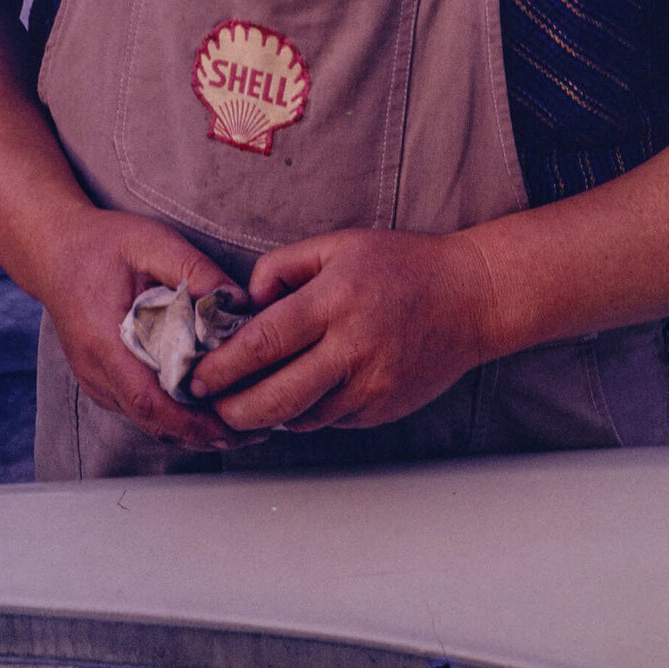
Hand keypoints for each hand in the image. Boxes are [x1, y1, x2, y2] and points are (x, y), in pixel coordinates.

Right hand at [36, 208, 266, 452]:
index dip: (191, 422)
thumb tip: (239, 302)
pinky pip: (142, 408)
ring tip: (240, 422)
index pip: (149, 401)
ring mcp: (97, 382)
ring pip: (149, 421)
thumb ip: (196, 270)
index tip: (232, 426)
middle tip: (252, 433)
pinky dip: (175, 413)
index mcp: (104, 342)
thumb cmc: (100, 245)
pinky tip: (206, 404)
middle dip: (203, 434)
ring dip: (191, 428)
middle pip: (153, 421)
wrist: (54, 252)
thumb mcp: (152, 243)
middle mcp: (97, 373)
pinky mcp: (104, 382)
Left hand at [190, 228, 492, 433]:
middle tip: (209, 405)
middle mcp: (353, 347)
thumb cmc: (402, 265)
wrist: (471, 298)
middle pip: (277, 397)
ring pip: (301, 417)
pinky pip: (330, 421)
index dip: (223, 365)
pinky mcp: (383, 408)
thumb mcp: (338, 245)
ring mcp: (371, 384)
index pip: (265, 341)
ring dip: (266, 416)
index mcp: (336, 301)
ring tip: (242, 404)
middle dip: (234, 408)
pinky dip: (305, 415)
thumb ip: (282, 268)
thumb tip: (244, 305)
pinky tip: (293, 398)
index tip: (197, 376)